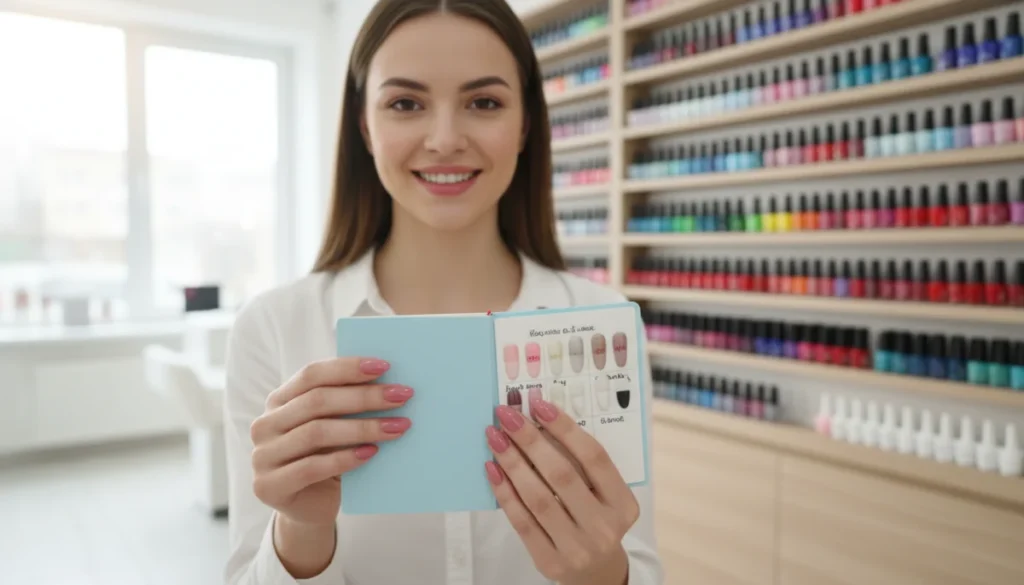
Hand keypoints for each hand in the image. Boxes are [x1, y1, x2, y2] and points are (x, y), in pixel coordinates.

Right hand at [249, 357, 412, 526]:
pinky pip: (311, 467)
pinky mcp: (269, 486)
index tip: (384, 366)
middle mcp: (264, 425)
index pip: (311, 375)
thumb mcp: (334, 427)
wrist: (310, 508)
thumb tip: (389, 383)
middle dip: (364, 397)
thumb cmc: (327, 459)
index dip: (347, 368)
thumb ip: (346, 405)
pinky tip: (371, 453)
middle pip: (317, 401)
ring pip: (316, 433)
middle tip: (401, 396)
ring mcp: (262, 456)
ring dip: (362, 428)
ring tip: (397, 426)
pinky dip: (345, 458)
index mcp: (278, 401)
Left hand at [484, 389, 638, 584]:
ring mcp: (577, 547)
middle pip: (562, 474)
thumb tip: (539, 420)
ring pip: (538, 497)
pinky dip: (505, 492)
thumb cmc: (595, 519)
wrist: (595, 572)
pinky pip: (522, 521)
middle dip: (530, 440)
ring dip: (512, 462)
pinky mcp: (551, 562)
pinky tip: (493, 469)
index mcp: (623, 503)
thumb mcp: (603, 494)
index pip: (594, 457)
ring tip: (495, 437)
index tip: (538, 405)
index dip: (565, 428)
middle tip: (507, 415)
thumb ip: (582, 465)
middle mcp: (604, 526)